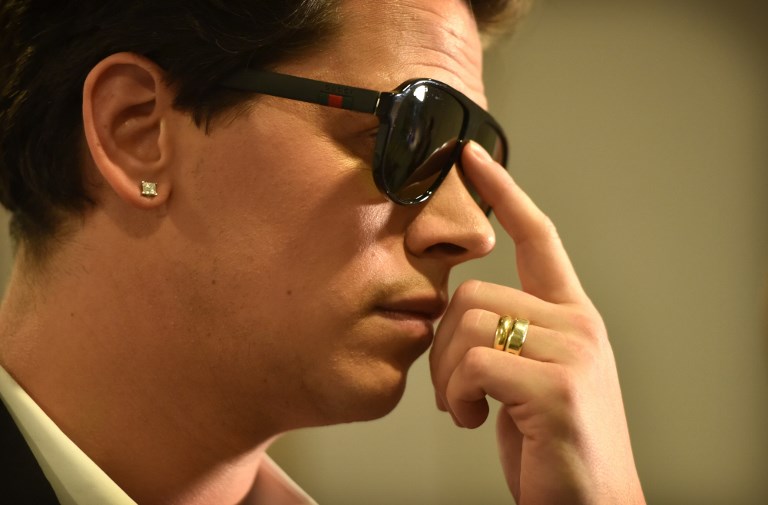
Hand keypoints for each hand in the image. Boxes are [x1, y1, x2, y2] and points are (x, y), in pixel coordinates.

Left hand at [429, 142, 644, 503]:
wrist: (590, 504)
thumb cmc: (551, 443)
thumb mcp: (528, 377)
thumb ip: (505, 335)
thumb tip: (449, 312)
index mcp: (572, 316)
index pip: (540, 236)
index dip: (504, 193)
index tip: (473, 158)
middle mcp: (579, 324)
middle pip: (474, 293)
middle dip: (443, 346)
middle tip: (456, 389)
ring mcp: (573, 353)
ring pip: (467, 325)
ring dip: (447, 375)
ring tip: (467, 408)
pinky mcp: (556, 388)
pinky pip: (473, 363)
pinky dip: (458, 397)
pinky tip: (476, 420)